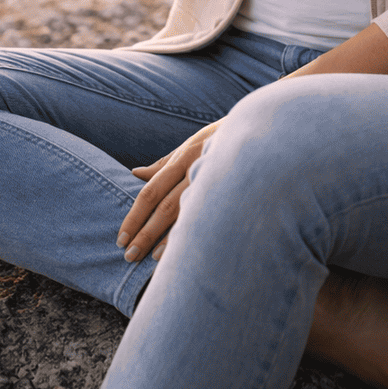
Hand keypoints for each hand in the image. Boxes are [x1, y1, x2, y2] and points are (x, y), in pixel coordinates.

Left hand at [117, 121, 221, 264]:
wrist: (266, 131)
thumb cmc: (225, 138)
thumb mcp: (194, 144)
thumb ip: (165, 162)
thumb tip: (135, 173)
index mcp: (184, 157)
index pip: (151, 191)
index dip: (135, 215)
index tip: (121, 237)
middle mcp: (196, 167)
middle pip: (163, 204)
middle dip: (143, 231)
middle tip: (127, 255)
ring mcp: (215, 179)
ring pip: (183, 211)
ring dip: (162, 237)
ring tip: (146, 258)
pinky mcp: (233, 190)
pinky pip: (209, 215)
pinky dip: (192, 233)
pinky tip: (180, 251)